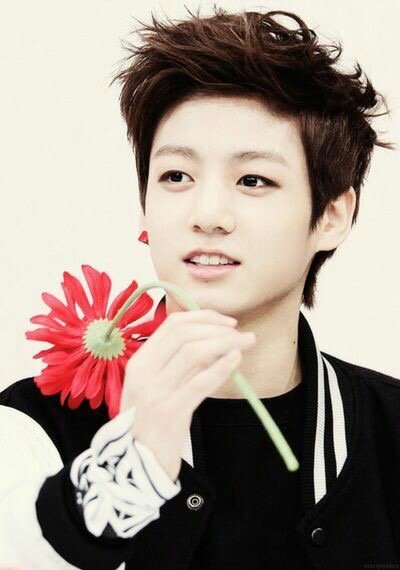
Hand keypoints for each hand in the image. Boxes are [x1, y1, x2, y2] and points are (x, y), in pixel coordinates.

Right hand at [119, 309, 255, 481]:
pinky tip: (236, 360)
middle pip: (183, 333)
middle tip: (241, 334)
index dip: (203, 317)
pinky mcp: (170, 412)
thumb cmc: (151, 424)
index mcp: (139, 362)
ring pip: (192, 352)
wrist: (135, 466)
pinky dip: (221, 367)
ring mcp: (155, 391)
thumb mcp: (156, 387)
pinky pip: (199, 382)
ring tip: (246, 344)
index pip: (172, 324)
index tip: (227, 322)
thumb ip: (179, 364)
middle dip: (217, 328)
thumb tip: (214, 340)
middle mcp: (144, 372)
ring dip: (225, 343)